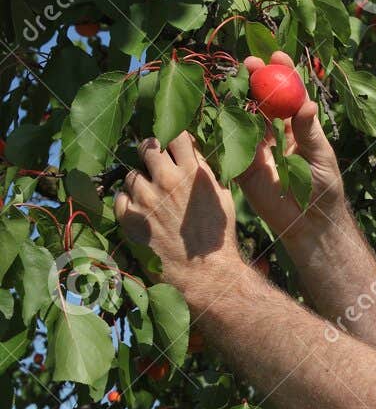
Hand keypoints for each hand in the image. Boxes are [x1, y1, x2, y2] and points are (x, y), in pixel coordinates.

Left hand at [116, 132, 247, 311]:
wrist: (205, 273)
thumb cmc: (218, 236)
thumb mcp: (222, 196)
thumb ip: (205, 169)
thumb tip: (190, 148)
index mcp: (193, 172)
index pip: (175, 134)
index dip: (171, 137)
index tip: (170, 145)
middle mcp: (167, 180)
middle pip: (147, 146)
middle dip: (149, 153)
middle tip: (153, 166)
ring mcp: (146, 199)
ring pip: (131, 174)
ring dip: (139, 183)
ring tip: (151, 199)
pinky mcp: (131, 218)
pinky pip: (120, 197)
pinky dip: (128, 203)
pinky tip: (142, 214)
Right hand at [238, 52, 346, 244]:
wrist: (309, 223)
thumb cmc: (324, 188)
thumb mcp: (320, 156)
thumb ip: (310, 131)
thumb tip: (308, 104)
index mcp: (297, 125)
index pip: (289, 93)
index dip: (283, 73)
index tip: (278, 55)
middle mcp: (276, 131)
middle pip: (262, 99)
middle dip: (256, 78)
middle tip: (251, 63)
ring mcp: (258, 146)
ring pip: (246, 116)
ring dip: (241, 97)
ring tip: (238, 80)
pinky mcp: (244, 165)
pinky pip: (234, 143)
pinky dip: (228, 126)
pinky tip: (225, 109)